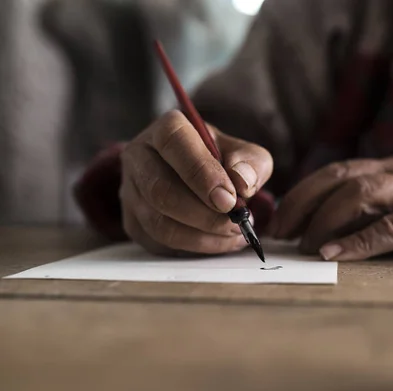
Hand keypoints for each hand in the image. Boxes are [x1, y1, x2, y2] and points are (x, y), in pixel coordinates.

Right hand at [120, 110, 272, 255]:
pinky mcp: (132, 221)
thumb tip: (242, 182)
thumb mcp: (244, 153)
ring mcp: (130, 190)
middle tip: (236, 223)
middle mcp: (139, 156)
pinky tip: (220, 241)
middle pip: (161, 191)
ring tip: (234, 233)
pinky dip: (194, 247)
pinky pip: (159, 243)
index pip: (174, 144)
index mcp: (166, 129)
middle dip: (204, 215)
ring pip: (159, 223)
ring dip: (202, 236)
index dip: (202, 174)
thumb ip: (250, 163)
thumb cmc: (220, 161)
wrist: (198, 177)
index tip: (229, 200)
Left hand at [269, 157, 392, 260]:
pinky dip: (360, 241)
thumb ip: (371, 204)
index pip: (333, 171)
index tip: (277, 220)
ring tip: (304, 247)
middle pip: (340, 177)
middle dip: (303, 204)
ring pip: (361, 193)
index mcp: (385, 167)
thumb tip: (318, 229)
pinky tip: (336, 254)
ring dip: (325, 219)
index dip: (301, 194)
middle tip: (281, 235)